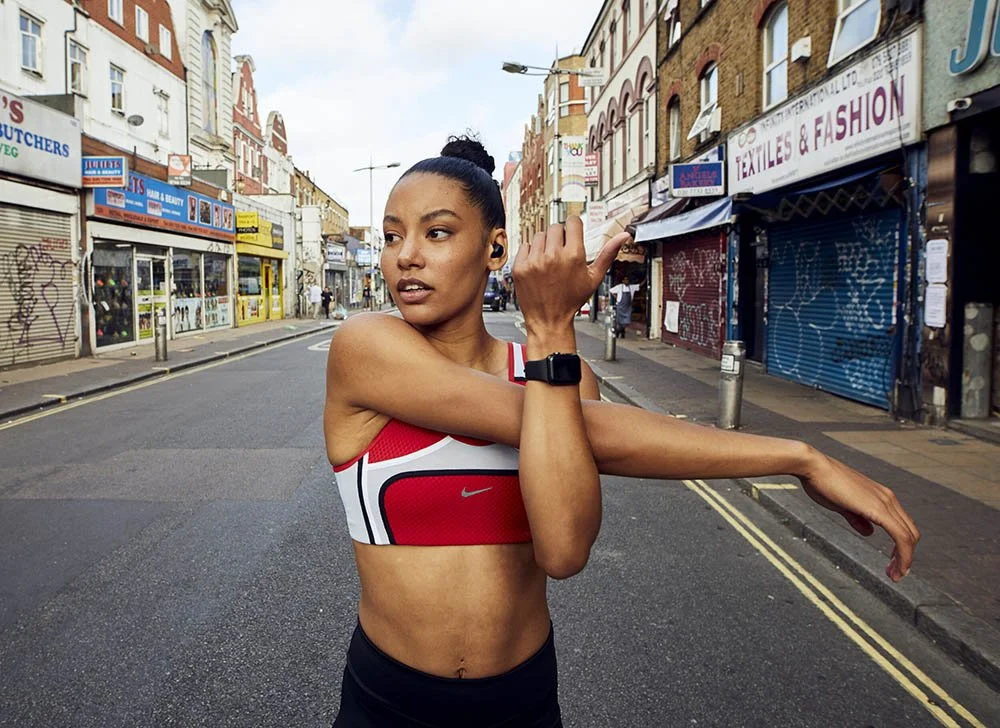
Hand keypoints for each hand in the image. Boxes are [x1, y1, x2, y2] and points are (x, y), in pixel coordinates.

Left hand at [514, 215, 629, 336]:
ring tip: (549, 260)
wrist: (549, 320)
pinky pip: (525, 246)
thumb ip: (607, 254)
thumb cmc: (571, 301)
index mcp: (573, 256)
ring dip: (545, 243)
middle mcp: (553, 256)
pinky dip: (530, 252)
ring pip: (539, 235)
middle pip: (555, 227)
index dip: (574, 226)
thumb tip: (622, 237)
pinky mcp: (520, 267)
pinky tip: (538, 265)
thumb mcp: (593, 278)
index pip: (572, 222)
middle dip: (560, 236)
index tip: (573, 233)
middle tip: (562, 251)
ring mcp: (535, 261)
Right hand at [797, 451, 919, 581]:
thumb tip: (869, 531)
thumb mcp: (842, 505)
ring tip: (895, 575)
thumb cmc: (822, 482)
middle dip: (905, 555)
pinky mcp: (879, 510)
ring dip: (905, 559)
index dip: (901, 545)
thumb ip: (857, 518)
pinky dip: (903, 556)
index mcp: (880, 496)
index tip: (891, 562)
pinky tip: (895, 569)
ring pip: (909, 537)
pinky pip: (901, 537)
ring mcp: (885, 502)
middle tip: (894, 572)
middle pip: (910, 532)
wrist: (814, 467)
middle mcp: (888, 498)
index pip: (901, 524)